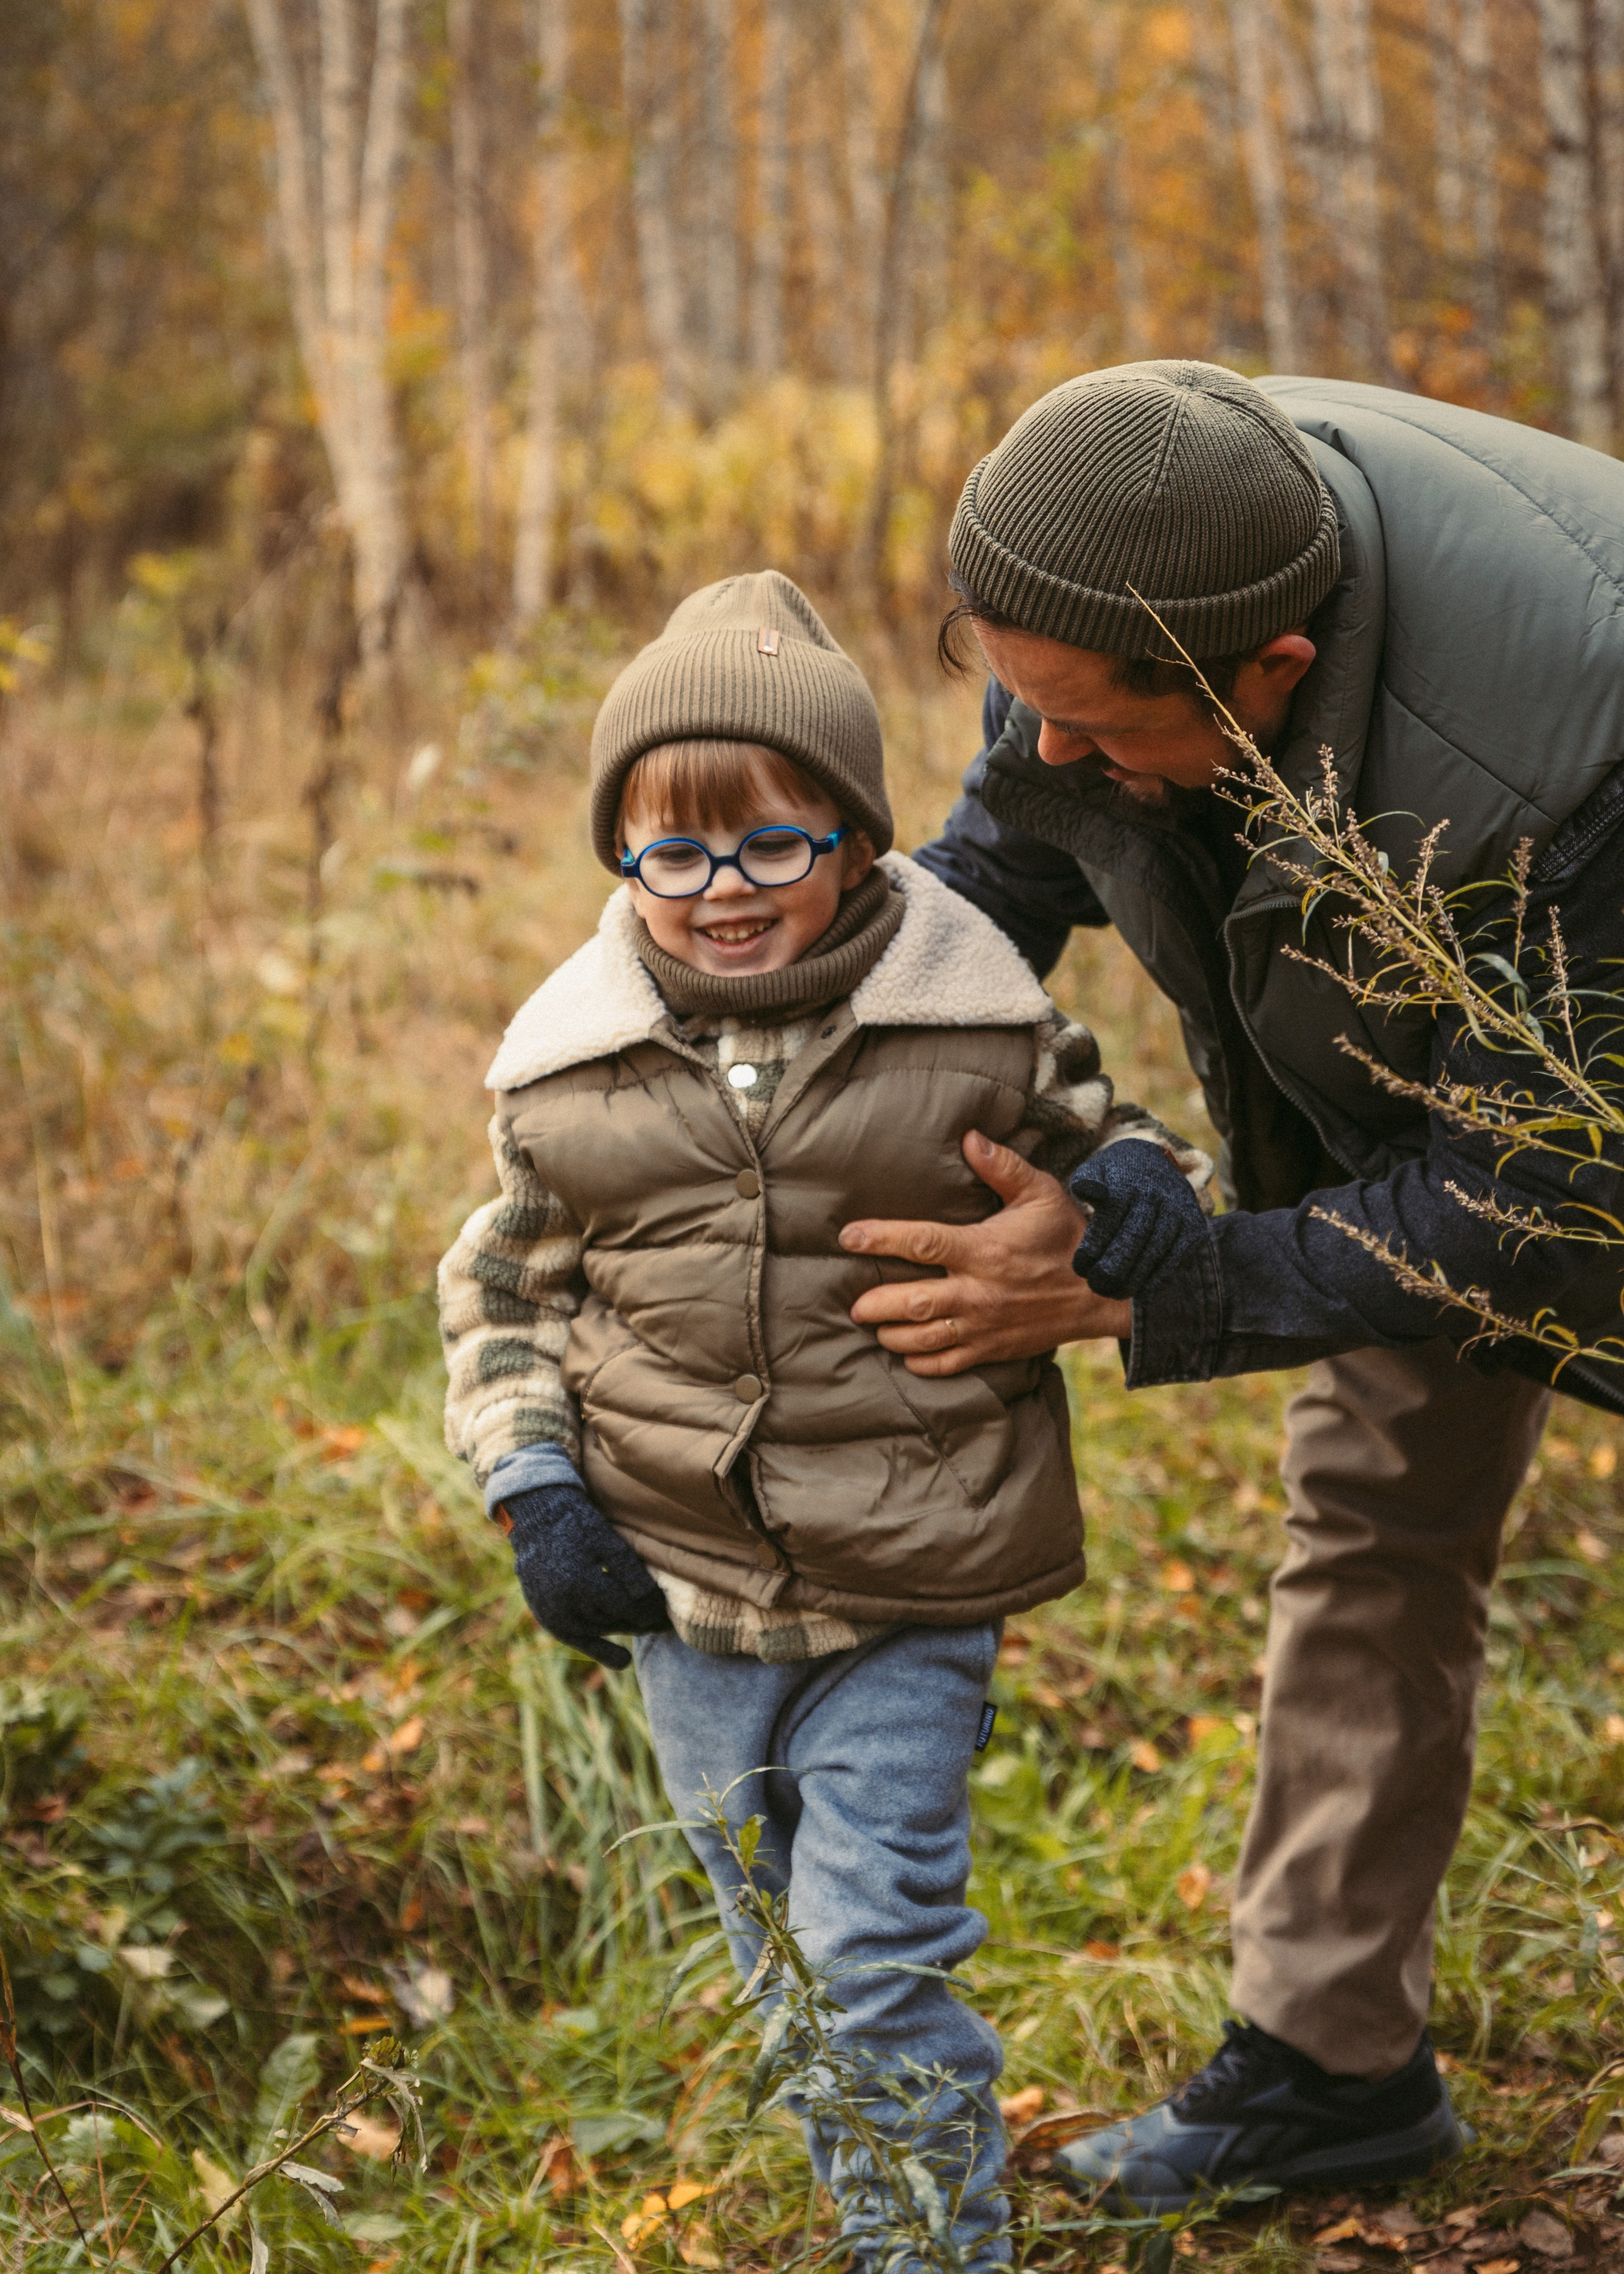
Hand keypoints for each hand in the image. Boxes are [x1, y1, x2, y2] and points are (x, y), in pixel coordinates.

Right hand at [501, 1480, 669, 1669]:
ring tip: (649, 1626)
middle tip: (666, 1622)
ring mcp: (552, 1613)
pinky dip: (600, 1649)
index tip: (668, 1612)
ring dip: (624, 1629)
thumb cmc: (576, 1523)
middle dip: (642, 1621)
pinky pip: (578, 1639)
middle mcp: (564, 1604)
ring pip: (600, 1629)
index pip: (627, 1607)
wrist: (536, 1519)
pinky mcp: (547, 1617)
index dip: (651, 1611)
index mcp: (580, 1582)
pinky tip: (624, 1661)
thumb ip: (628, 1570)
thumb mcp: (606, 1539)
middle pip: (615, 1621)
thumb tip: (650, 1601)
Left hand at [840, 1130, 1132, 1376]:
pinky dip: (921, 1363)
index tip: (849, 1236)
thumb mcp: (1041, 1194)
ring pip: (924, 1339)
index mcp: (984, 1250)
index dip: (881, 1238)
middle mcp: (979, 1291)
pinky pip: (948, 1364)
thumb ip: (1002, 1167)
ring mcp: (984, 1326)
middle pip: (913, 1303)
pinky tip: (906, 1353)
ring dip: (892, 1335)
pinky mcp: (993, 1350)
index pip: (923, 1242)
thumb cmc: (1066, 1237)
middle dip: (876, 1305)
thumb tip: (970, 1136)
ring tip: (874, 1325)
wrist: (1105, 1292)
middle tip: (854, 1303)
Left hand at [1069, 1140, 1209, 1299]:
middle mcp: (1155, 1196)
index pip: (1108, 1221)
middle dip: (1113, 1267)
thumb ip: (1085, 1182)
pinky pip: (1177, 1258)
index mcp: (1126, 1184)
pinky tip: (1142, 1293)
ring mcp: (1177, 1212)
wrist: (1155, 1164)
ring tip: (1115, 1293)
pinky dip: (1159, 1279)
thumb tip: (1086, 1191)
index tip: (1080, 1268)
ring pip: (1156, 1251)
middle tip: (1097, 1286)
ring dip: (1135, 1278)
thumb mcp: (1096, 1170)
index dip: (1093, 1248)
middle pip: (1134, 1237)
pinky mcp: (1194, 1227)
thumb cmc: (1116, 1177)